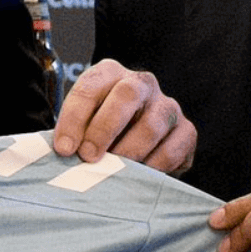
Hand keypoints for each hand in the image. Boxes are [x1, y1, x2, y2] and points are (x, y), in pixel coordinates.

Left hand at [51, 58, 196, 172]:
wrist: (134, 147)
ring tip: (113, 173)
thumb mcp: (81, 127)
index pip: (91, 87)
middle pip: (127, 94)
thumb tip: (63, 153)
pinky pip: (172, 150)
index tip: (64, 148)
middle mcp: (141, 83)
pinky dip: (153, 167)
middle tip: (89, 157)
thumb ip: (72, 135)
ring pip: (152, 124)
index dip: (74, 118)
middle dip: (104, 128)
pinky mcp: (187, 132)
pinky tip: (138, 178)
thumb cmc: (99, 135)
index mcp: (109, 74)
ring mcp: (167, 106)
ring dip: (129, 152)